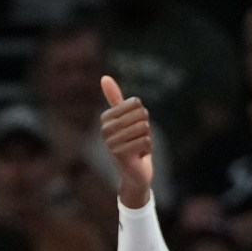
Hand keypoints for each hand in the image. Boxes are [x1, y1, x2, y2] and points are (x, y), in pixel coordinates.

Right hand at [99, 76, 154, 210]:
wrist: (134, 173)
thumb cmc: (131, 143)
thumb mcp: (125, 119)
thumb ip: (115, 99)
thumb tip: (104, 77)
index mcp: (106, 118)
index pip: (136, 103)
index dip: (142, 116)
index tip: (134, 128)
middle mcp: (105, 130)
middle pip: (141, 115)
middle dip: (146, 128)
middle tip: (137, 140)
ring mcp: (111, 143)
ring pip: (144, 128)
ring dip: (146, 139)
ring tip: (137, 147)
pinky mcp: (120, 155)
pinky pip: (146, 141)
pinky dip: (148, 149)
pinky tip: (139, 156)